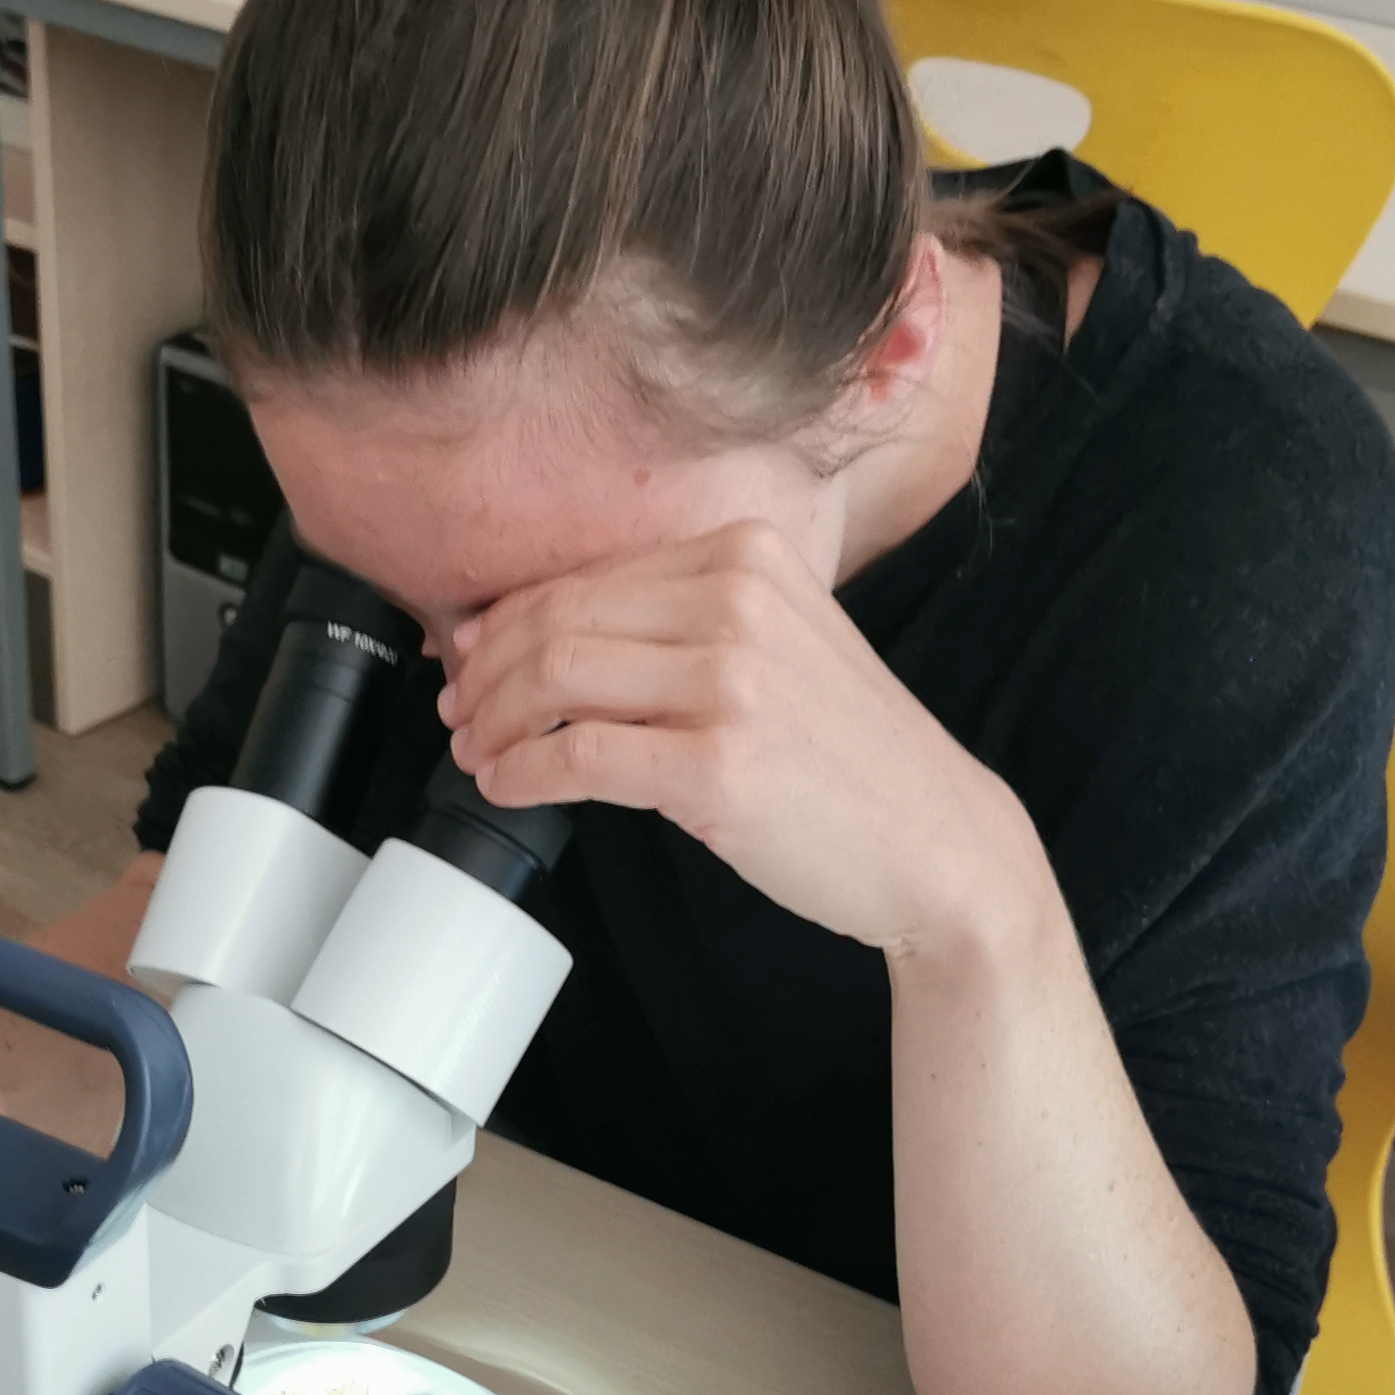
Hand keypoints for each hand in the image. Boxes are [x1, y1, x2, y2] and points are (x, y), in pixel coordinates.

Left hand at [438, 521, 1033, 957]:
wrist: (935, 840)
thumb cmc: (849, 757)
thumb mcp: (781, 646)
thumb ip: (684, 623)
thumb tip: (544, 634)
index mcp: (748, 554)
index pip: (588, 576)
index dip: (507, 621)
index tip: (471, 658)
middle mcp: (738, 601)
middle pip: (557, 621)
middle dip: (485, 672)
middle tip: (459, 712)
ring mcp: (731, 681)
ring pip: (554, 679)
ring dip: (493, 722)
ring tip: (478, 753)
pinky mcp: (717, 764)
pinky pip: (577, 756)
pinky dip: (523, 772)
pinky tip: (510, 786)